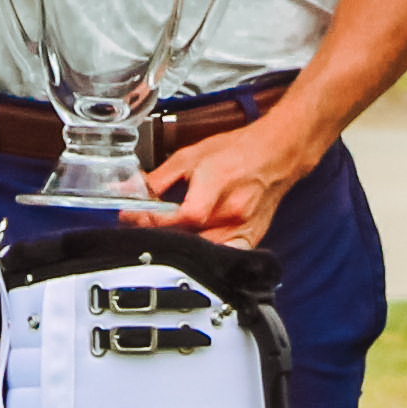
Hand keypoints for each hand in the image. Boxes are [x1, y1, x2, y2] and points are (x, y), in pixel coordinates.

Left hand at [132, 109, 322, 244]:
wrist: (276, 153)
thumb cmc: (238, 151)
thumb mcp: (190, 156)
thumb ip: (159, 178)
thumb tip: (130, 189)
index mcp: (218, 183)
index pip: (181, 217)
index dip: (153, 221)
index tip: (134, 217)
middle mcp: (233, 210)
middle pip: (189, 239)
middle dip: (160, 235)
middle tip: (144, 226)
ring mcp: (245, 228)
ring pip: (204, 252)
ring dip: (180, 247)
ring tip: (166, 234)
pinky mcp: (251, 239)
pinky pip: (224, 257)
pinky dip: (205, 255)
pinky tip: (194, 246)